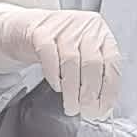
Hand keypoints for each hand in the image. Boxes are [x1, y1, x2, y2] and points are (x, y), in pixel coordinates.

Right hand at [0, 0, 122, 120]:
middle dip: (90, 93)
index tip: (103, 108)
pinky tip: (56, 86)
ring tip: (71, 106)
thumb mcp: (81, 55)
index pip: (112, 62)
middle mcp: (85, 25)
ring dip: (72, 90)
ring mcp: (63, 25)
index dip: (109, 89)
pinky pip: (49, 55)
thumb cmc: (58, 46)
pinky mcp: (41, 30)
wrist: (25, 29)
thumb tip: (102, 106)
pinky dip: (54, 75)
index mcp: (100, 32)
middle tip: (86, 111)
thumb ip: (93, 75)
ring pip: (71, 61)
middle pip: (92, 63)